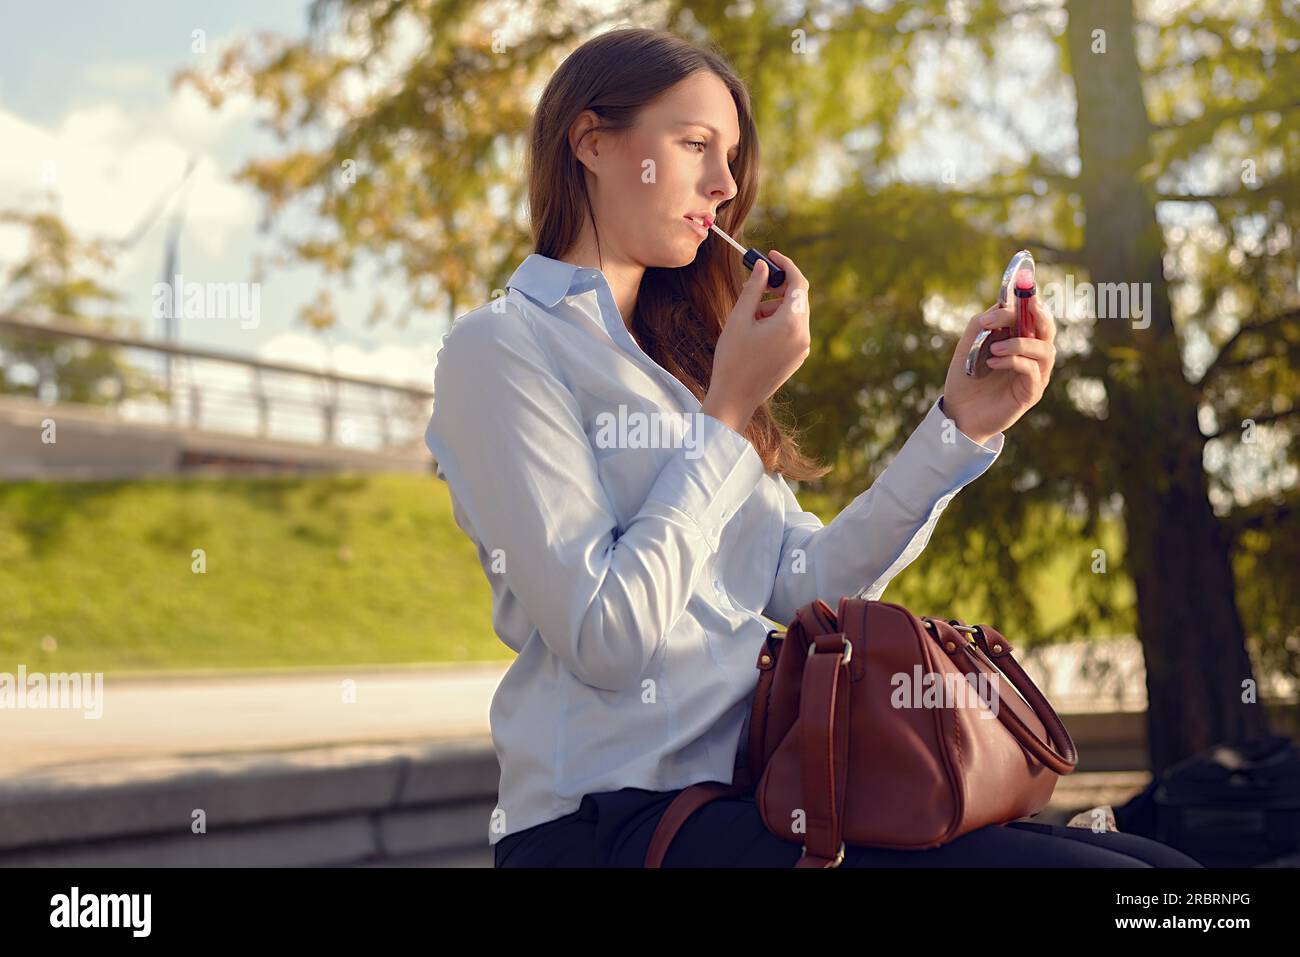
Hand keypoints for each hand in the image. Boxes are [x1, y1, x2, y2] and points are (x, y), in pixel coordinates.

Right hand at [702, 250, 810, 431]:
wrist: (735, 399)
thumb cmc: (732, 359)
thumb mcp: (739, 319)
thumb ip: (754, 289)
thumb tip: (763, 266)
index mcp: (791, 323)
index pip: (798, 283)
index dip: (786, 265)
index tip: (771, 255)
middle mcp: (803, 335)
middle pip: (798, 298)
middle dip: (777, 288)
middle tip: (754, 285)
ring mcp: (802, 349)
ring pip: (794, 315)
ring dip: (774, 307)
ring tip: (748, 316)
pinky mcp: (797, 358)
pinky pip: (793, 330)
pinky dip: (778, 322)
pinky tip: (755, 331)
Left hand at [941, 294, 1055, 444]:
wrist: (958, 413)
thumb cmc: (965, 379)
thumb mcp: (968, 346)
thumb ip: (982, 324)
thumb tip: (1001, 308)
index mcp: (1019, 340)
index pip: (1033, 315)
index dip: (1031, 299)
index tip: (1024, 285)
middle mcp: (1032, 356)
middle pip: (1048, 329)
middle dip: (1039, 313)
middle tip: (1028, 304)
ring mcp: (1035, 374)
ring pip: (1044, 349)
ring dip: (1020, 342)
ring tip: (994, 348)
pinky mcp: (1031, 393)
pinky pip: (1032, 370)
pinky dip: (1013, 361)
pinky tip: (992, 362)